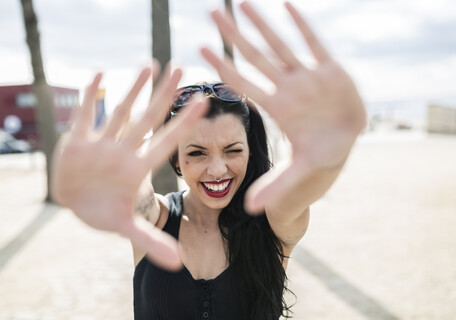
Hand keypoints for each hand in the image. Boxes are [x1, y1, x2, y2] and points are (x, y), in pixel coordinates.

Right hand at [51, 65, 207, 269]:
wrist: (79, 206)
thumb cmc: (106, 212)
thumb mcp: (127, 226)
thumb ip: (152, 239)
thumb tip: (179, 264)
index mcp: (138, 169)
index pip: (166, 142)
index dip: (183, 124)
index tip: (203, 104)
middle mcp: (124, 151)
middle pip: (148, 118)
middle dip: (163, 94)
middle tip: (182, 68)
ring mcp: (102, 145)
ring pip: (120, 111)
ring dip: (133, 88)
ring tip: (149, 65)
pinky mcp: (77, 143)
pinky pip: (84, 116)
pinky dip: (88, 97)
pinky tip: (98, 75)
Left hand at [201, 1, 366, 212]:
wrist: (343, 148)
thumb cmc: (318, 161)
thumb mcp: (297, 175)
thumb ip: (275, 188)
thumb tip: (250, 208)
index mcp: (278, 108)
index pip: (244, 83)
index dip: (224, 66)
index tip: (200, 50)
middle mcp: (289, 88)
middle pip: (256, 56)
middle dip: (234, 36)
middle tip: (211, 13)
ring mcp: (309, 78)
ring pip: (281, 44)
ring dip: (263, 23)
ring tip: (240, 2)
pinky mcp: (331, 71)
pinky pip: (315, 44)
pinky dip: (302, 25)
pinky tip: (288, 4)